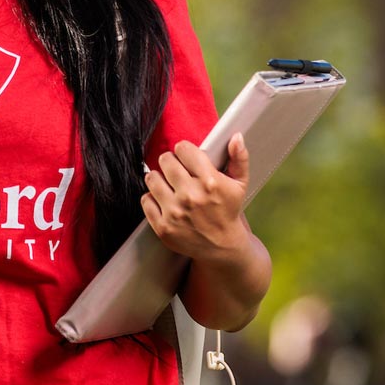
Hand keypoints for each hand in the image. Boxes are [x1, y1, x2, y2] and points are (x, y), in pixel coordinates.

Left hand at [141, 132, 251, 262]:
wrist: (222, 246)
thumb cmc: (228, 210)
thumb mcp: (239, 184)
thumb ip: (239, 158)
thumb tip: (236, 137)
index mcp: (210, 182)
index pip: (183, 149)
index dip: (184, 150)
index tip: (186, 156)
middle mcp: (191, 196)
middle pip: (165, 160)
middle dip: (170, 162)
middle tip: (175, 169)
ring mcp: (175, 213)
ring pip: (152, 178)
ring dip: (158, 178)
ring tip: (168, 183)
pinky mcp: (163, 227)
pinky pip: (145, 200)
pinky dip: (152, 198)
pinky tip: (163, 200)